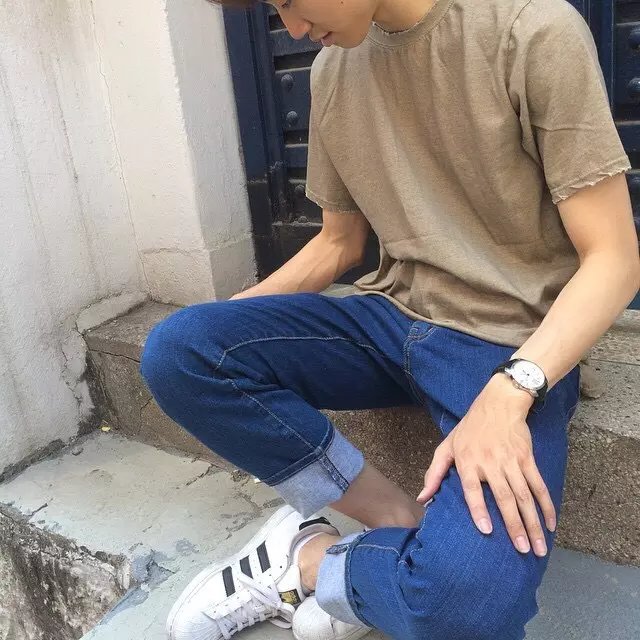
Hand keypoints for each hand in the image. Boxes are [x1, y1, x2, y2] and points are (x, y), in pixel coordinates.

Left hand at [416, 375, 555, 556]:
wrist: (498, 404)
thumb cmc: (469, 429)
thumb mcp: (447, 446)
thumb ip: (434, 473)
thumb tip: (422, 499)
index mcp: (468, 462)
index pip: (473, 489)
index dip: (479, 509)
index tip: (486, 530)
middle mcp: (490, 463)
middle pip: (504, 497)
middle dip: (514, 525)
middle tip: (521, 550)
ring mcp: (511, 461)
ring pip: (524, 496)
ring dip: (533, 522)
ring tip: (537, 547)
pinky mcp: (527, 458)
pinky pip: (539, 485)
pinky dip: (546, 505)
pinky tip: (550, 524)